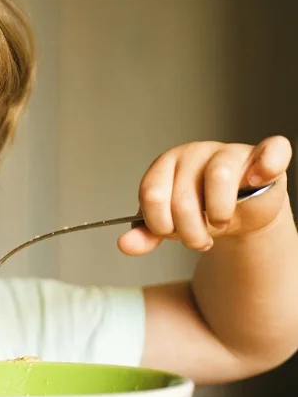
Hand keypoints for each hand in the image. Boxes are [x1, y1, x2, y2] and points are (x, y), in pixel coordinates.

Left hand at [118, 135, 291, 255]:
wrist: (238, 213)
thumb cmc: (199, 212)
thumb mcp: (169, 224)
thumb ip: (146, 234)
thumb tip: (125, 245)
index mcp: (164, 166)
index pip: (151, 194)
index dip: (161, 224)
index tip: (171, 235)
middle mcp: (193, 153)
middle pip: (183, 196)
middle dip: (190, 231)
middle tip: (199, 240)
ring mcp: (228, 151)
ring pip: (218, 176)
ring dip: (219, 214)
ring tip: (220, 223)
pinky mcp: (262, 155)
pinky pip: (272, 150)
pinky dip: (266, 166)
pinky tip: (256, 182)